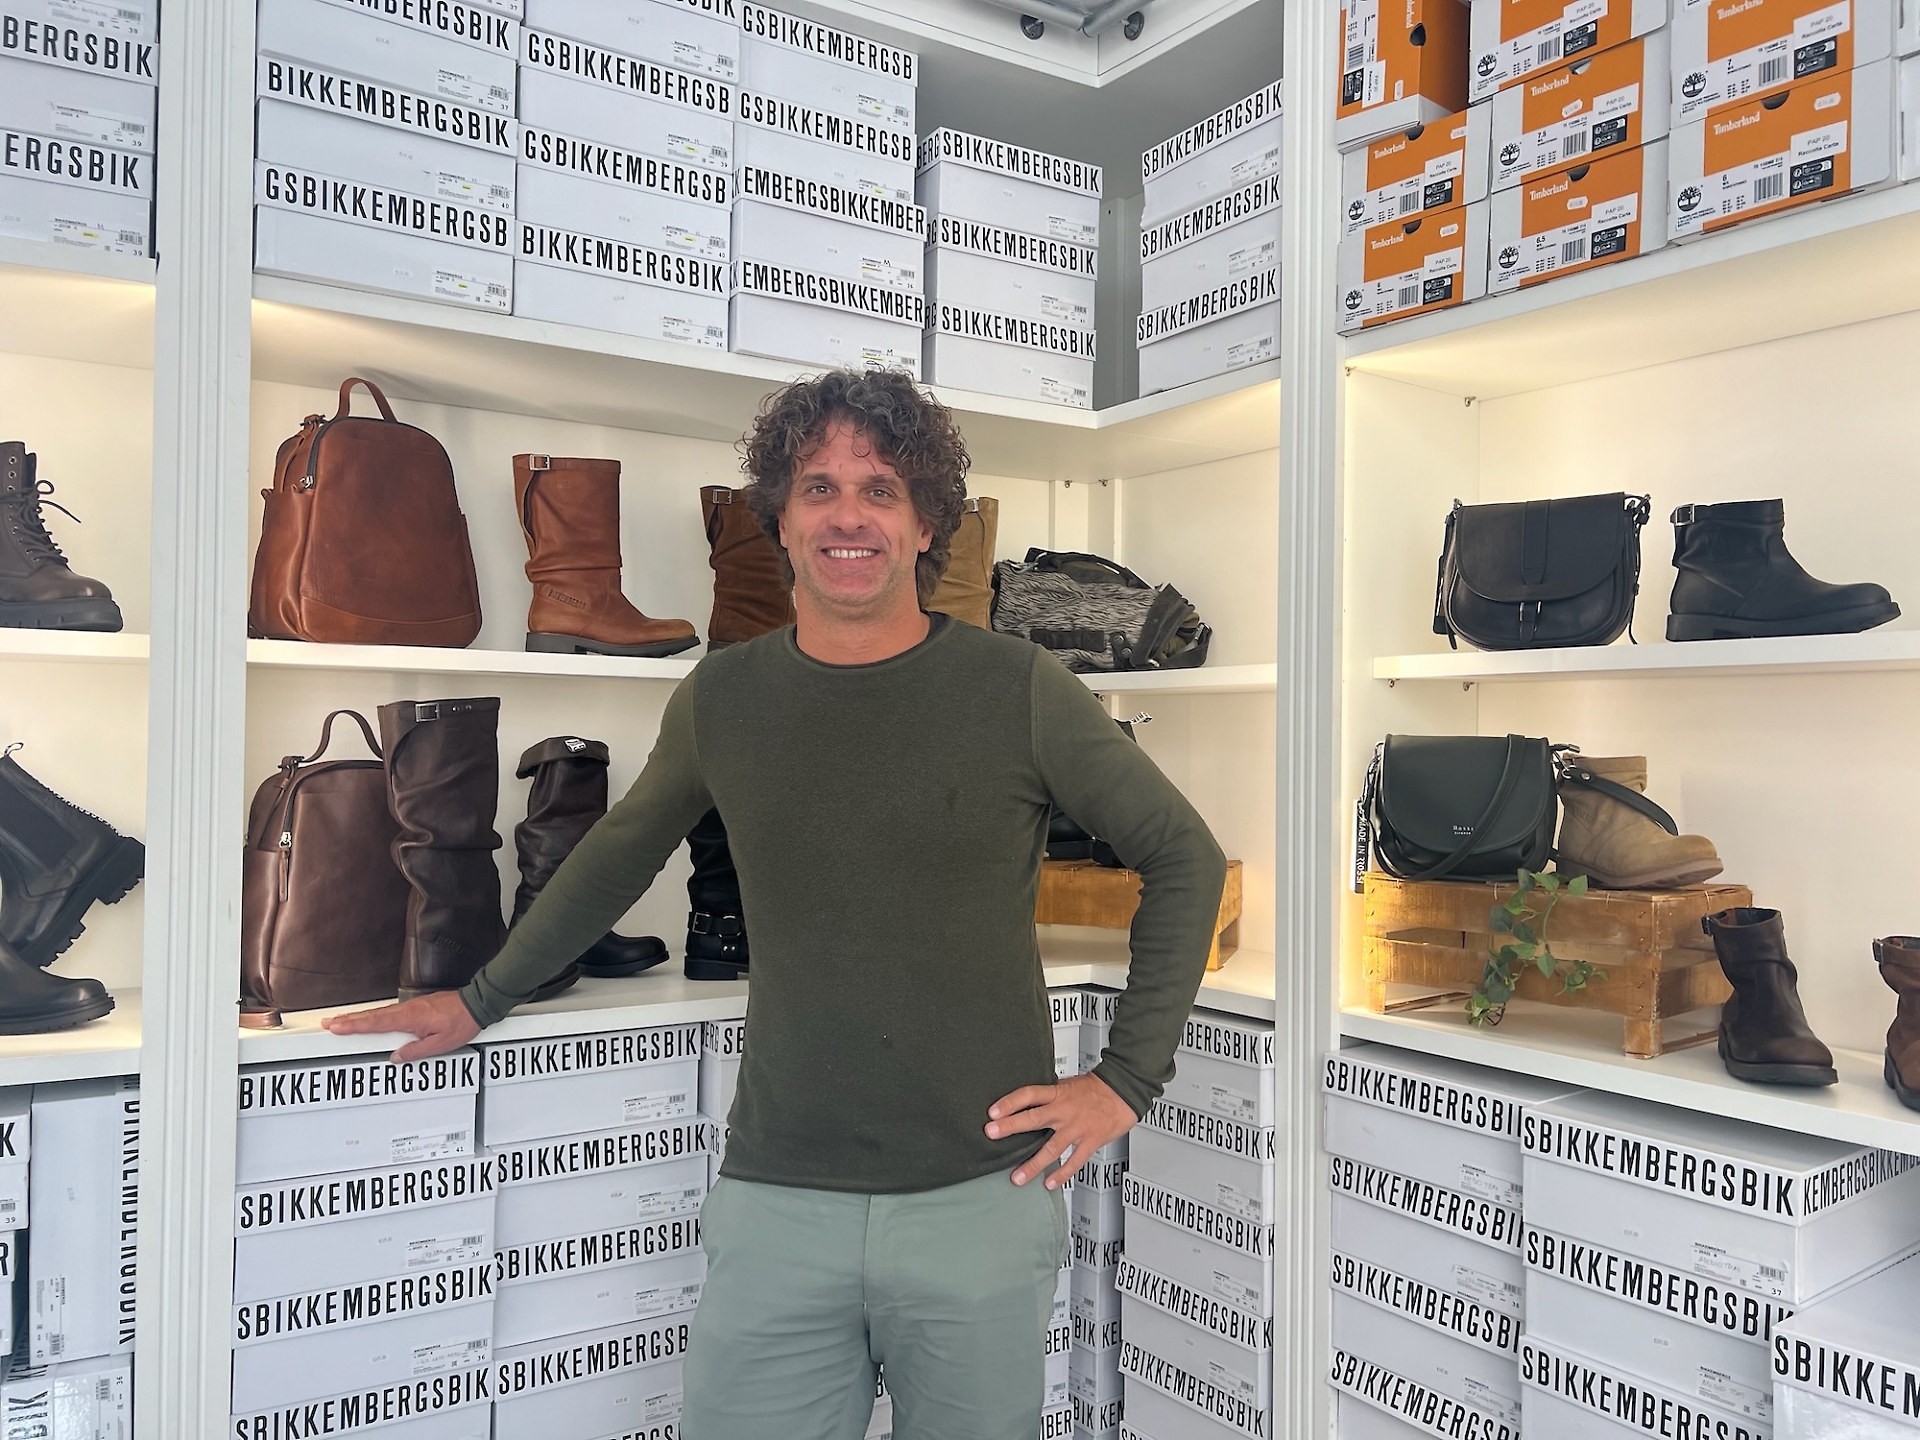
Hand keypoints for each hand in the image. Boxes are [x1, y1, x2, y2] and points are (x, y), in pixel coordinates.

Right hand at [322, 991, 480, 1062]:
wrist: (477, 1004)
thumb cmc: (462, 1023)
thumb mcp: (440, 1045)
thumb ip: (415, 1052)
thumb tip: (395, 1058)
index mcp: (410, 1018)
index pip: (376, 1023)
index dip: (354, 1026)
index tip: (336, 1026)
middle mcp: (407, 1009)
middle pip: (372, 1016)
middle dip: (349, 1020)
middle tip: (328, 1023)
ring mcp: (411, 1005)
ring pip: (380, 1013)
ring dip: (359, 1017)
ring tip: (341, 1021)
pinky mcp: (416, 1006)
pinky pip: (390, 1012)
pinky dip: (375, 1015)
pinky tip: (369, 1019)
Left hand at [986, 1073, 1137, 1187]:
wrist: (1124, 1091)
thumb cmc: (1095, 1088)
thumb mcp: (1067, 1085)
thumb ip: (1048, 1096)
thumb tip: (1025, 1102)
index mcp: (1057, 1093)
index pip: (1029, 1095)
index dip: (1009, 1102)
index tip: (992, 1112)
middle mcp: (1064, 1110)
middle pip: (1034, 1118)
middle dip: (1011, 1127)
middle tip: (991, 1134)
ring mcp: (1077, 1128)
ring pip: (1052, 1148)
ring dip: (1033, 1164)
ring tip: (1016, 1178)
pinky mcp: (1090, 1142)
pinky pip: (1074, 1161)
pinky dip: (1062, 1174)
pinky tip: (1049, 1183)